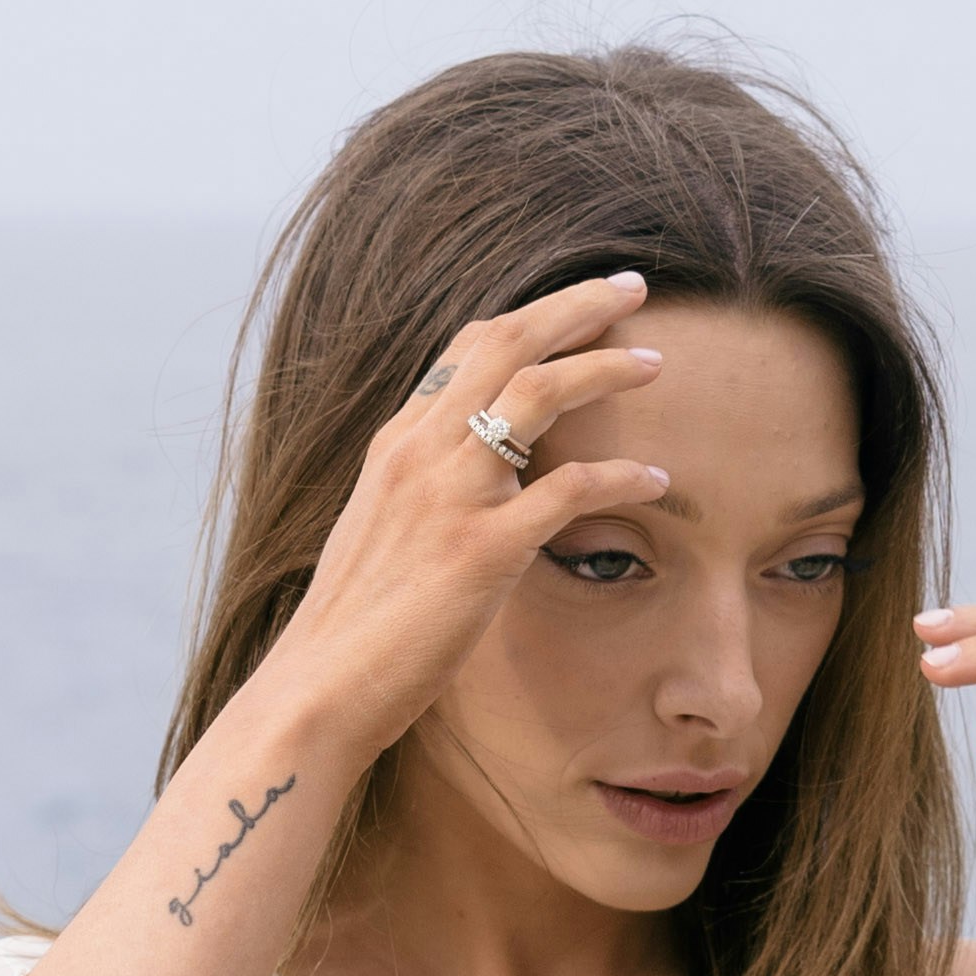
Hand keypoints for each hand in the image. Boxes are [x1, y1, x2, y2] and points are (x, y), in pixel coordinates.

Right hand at [274, 277, 673, 762]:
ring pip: (539, 392)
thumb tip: (479, 479)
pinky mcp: (481, 550)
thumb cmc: (355, 625)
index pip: (468, 346)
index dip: (531, 314)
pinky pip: (569, 489)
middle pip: (507, 342)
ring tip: (655, 362)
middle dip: (576, 305)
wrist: (319, 688)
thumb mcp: (383, 531)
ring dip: (606, 367)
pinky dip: (622, 477)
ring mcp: (450, 495)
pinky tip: (657, 481)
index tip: (581, 302)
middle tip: (632, 286)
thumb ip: (428, 490)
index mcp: (397, 443)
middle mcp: (420, 451)